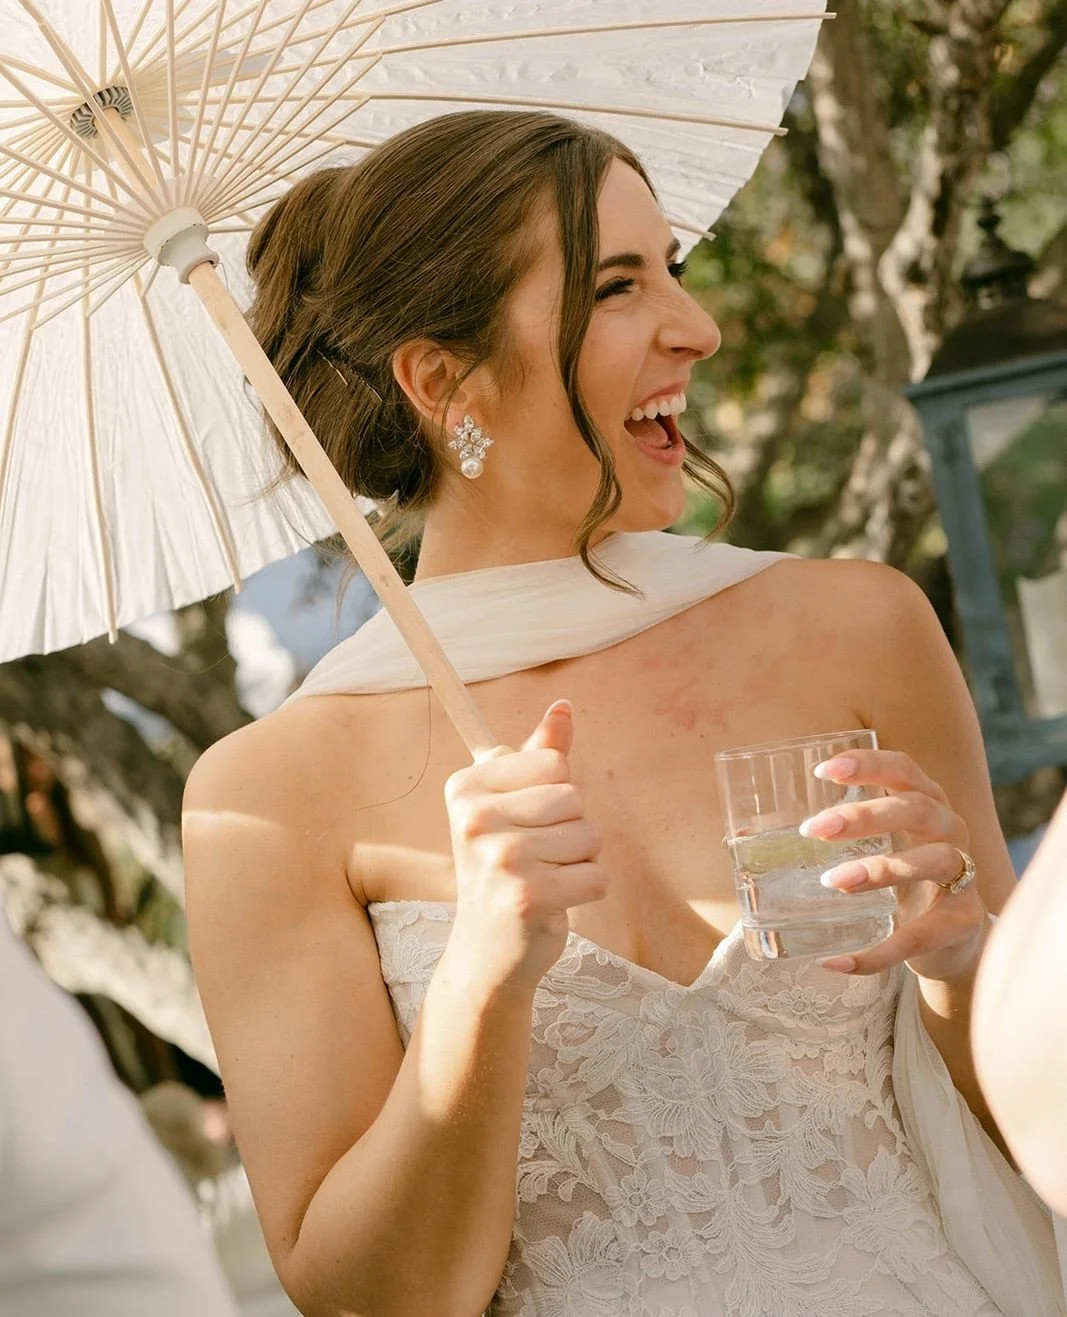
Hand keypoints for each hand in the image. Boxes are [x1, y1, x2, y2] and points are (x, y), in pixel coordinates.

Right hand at [444, 700, 607, 991]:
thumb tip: (563, 707)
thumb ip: (539, 755)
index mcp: (465, 787)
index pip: (554, 762)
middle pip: (574, 797)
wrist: (487, 952)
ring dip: (581, 861)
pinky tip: (555, 903)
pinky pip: (597, 876)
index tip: (525, 823)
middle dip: (572, 829)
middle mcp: (475, 818)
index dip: (555, 794)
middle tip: (537, 858)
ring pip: (590, 835)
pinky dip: (588, 891)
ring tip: (546, 878)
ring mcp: (499, 858)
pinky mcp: (525, 896)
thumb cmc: (505, 870)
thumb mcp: (514, 806)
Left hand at [804, 748, 988, 982]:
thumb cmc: (902, 876)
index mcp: (926, 802)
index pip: (903, 769)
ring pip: (932, 861)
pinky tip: (839, 962)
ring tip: (834, 881)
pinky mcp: (964, 922)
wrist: (953, 938)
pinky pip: (922, 936)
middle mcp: (950, 830)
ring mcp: (964, 875)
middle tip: (815, 829)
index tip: (823, 771)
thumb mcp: (876, 845)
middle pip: (916, 809)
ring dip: (881, 869)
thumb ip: (832, 835)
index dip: (869, 764)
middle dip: (865, 816)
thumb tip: (742, 838)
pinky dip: (880, 953)